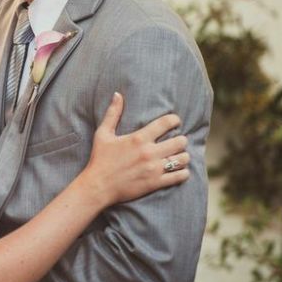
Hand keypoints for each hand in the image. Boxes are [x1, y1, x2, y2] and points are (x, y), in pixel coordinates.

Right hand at [81, 92, 189, 206]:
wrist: (98, 186)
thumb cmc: (100, 159)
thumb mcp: (103, 134)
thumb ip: (112, 113)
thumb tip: (117, 94)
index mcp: (139, 138)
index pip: (166, 123)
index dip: (175, 120)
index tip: (175, 122)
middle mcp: (149, 152)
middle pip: (180, 141)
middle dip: (180, 140)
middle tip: (176, 141)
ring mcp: (154, 168)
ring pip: (183, 159)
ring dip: (183, 156)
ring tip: (178, 156)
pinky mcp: (156, 183)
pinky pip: (180, 176)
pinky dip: (183, 172)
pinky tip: (179, 170)